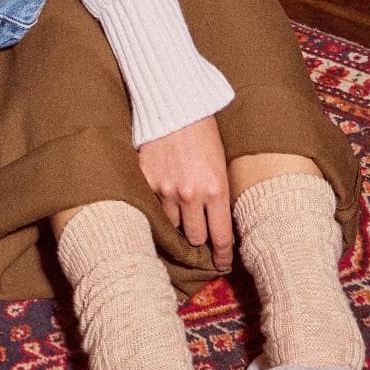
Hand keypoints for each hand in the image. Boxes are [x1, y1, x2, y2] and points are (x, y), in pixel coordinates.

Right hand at [138, 116, 233, 272]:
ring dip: (179, 219)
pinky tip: (164, 191)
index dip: (222, 256)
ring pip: (173, 225)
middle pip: (195, 238)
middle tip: (200, 232)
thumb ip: (219, 195)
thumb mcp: (221, 164)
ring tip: (180, 206)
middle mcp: (191, 194)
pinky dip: (160, 203)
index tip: (221, 264)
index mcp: (216, 189)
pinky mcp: (146, 180)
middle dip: (199, 237)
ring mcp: (166, 189)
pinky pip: (154, 206)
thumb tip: (218, 225)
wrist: (173, 105)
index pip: (220, 238)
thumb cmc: (203, 132)